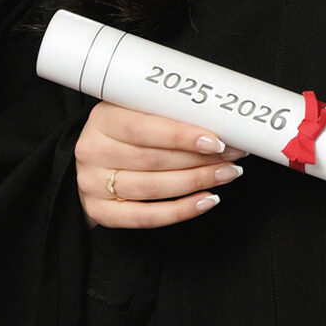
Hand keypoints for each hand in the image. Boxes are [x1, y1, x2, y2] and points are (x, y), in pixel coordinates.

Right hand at [75, 100, 246, 228]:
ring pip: (153, 188)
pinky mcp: (101, 212)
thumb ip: (166, 110)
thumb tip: (217, 116)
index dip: (182, 136)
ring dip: (197, 182)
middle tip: (232, 156)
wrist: (95, 157)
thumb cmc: (125, 128)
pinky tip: (207, 200)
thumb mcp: (136, 108)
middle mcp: (93, 151)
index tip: (216, 140)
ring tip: (227, 174)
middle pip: (153, 160)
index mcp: (102, 119)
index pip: (144, 128)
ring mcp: (93, 184)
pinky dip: (181, 210)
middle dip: (200, 159)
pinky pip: (146, 217)